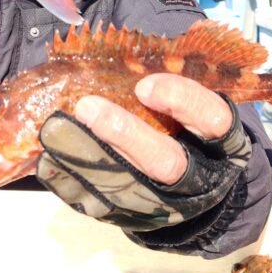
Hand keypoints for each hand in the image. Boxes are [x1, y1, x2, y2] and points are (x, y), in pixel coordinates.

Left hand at [37, 74, 251, 230]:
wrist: (201, 198)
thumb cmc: (191, 135)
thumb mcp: (197, 112)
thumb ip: (172, 90)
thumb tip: (122, 53)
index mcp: (222, 142)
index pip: (212, 119)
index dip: (181, 100)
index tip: (144, 86)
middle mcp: (200, 176)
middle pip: (166, 161)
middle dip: (126, 134)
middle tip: (87, 106)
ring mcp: (168, 203)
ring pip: (131, 186)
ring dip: (89, 157)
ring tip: (57, 130)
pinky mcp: (138, 220)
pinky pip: (103, 204)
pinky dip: (73, 181)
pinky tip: (49, 159)